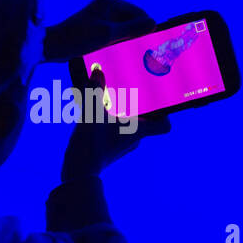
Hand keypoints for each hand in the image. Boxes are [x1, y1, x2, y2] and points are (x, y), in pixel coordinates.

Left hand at [43, 0, 155, 62]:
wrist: (54, 45)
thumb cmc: (78, 38)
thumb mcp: (108, 34)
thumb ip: (132, 29)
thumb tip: (154, 23)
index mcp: (110, 1)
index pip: (139, 13)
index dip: (145, 27)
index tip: (151, 43)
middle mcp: (107, 4)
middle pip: (132, 20)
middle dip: (135, 33)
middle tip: (138, 50)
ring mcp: (102, 15)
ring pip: (124, 28)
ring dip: (126, 39)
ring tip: (125, 51)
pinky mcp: (97, 25)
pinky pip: (115, 32)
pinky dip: (117, 41)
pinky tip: (115, 50)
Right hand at [61, 67, 170, 182]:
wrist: (78, 172)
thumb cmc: (91, 143)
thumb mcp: (92, 112)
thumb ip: (95, 90)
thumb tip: (98, 71)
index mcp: (138, 130)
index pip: (164, 126)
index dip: (165, 114)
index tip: (159, 101)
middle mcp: (134, 139)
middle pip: (146, 122)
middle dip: (139, 107)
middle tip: (132, 92)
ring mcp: (123, 145)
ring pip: (130, 127)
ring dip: (123, 114)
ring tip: (111, 100)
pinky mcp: (110, 149)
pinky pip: (117, 132)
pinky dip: (111, 122)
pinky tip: (98, 114)